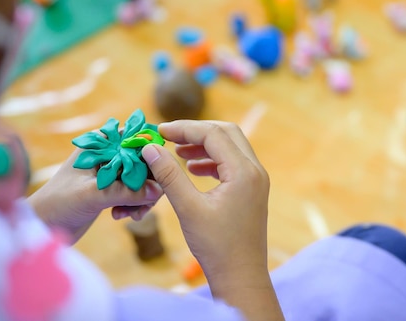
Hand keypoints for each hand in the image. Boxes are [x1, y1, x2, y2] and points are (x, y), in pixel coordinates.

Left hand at [28, 148, 163, 243]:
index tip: (160, 176)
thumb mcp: (92, 195)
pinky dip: (135, 205)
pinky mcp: (113, 190)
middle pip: (144, 161)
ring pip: (143, 179)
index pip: (136, 140)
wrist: (41, 228)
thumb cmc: (57, 203)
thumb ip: (125, 192)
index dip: (152, 156)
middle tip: (145, 203)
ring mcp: (111, 173)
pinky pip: (136, 193)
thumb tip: (158, 190)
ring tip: (131, 214)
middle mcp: (108, 154)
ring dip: (142, 197)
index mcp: (100, 143)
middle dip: (148, 182)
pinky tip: (121, 216)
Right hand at [142, 121, 283, 320]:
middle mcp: (255, 170)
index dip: (185, 128)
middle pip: (226, 133)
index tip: (159, 131)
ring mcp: (256, 180)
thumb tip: (150, 148)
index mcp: (243, 172)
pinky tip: (192, 169)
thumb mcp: (188, 208)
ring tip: (177, 152)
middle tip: (169, 137)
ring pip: (231, 147)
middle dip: (196, 132)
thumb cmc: (216, 246)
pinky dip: (212, 160)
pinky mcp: (252, 190)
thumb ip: (169, 175)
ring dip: (204, 145)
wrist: (240, 276)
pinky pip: (232, 163)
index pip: (213, 134)